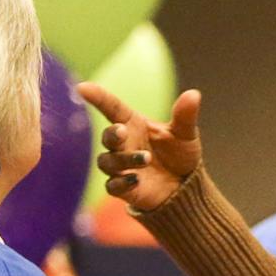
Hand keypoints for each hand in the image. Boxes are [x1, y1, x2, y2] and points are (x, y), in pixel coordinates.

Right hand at [78, 83, 202, 212]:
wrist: (185, 187)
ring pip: (108, 161)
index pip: (111, 107)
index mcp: (133, 124)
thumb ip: (185, 115)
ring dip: (124, 159)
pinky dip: (122, 182)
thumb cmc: (180, 154)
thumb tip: (194, 94)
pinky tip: (136, 180)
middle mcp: (123, 144)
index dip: (97, 97)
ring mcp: (121, 166)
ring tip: (146, 158)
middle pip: (108, 136)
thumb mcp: (185, 134)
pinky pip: (112, 186)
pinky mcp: (123, 188)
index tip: (82, 87)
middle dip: (112, 133)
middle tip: (123, 131)